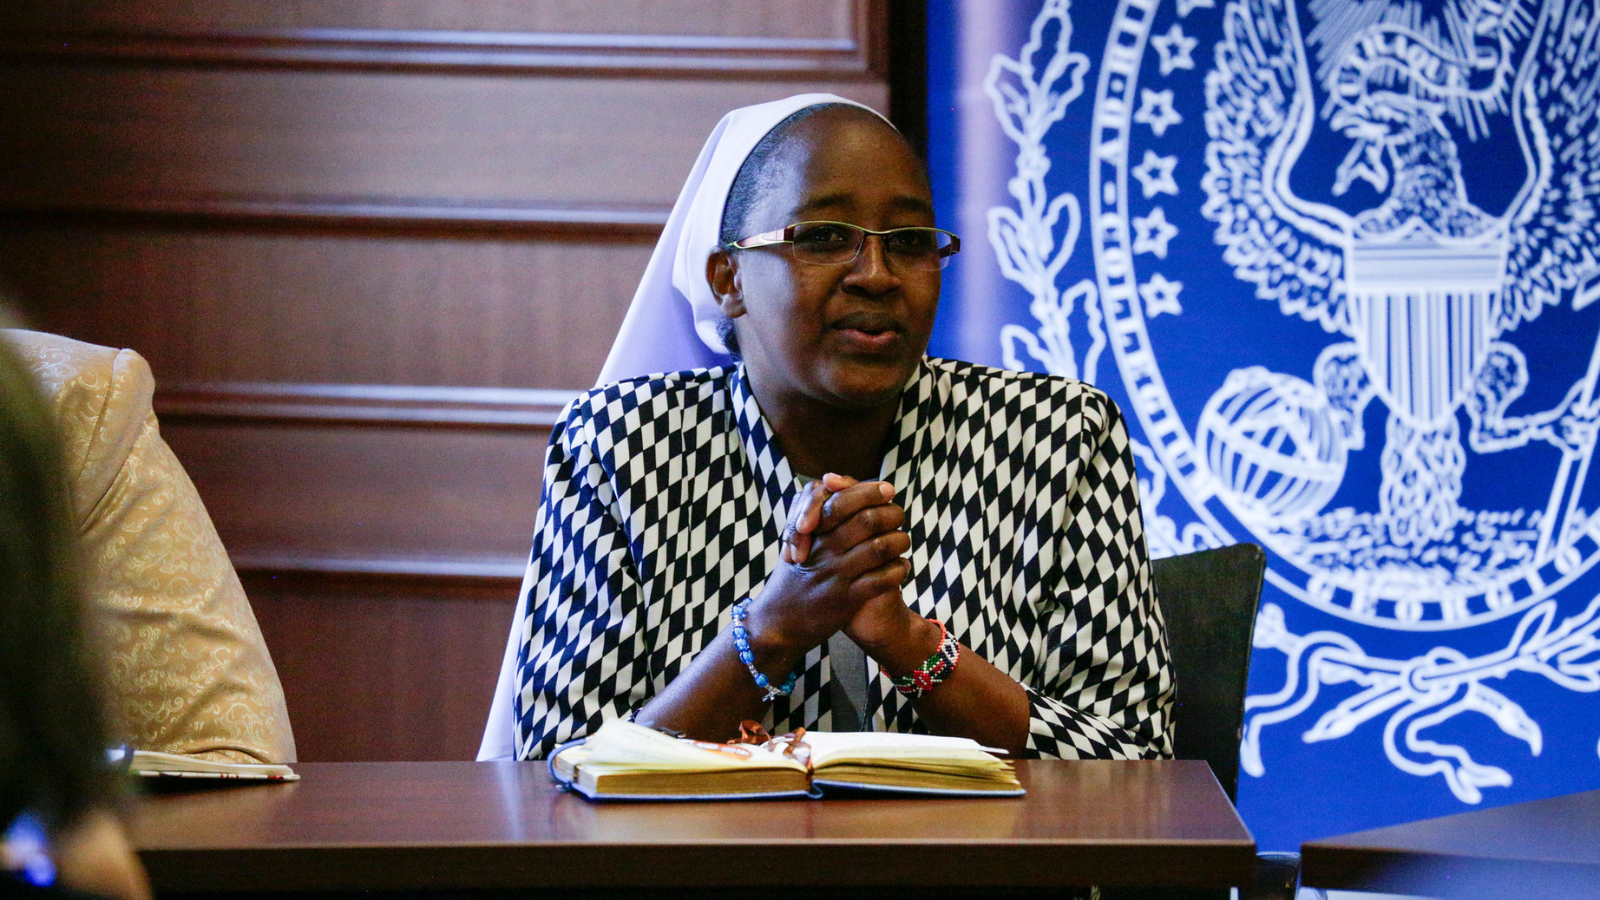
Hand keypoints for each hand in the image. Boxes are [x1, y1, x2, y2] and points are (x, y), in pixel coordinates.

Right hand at [745, 476, 909, 668]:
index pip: (841, 501)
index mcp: (810, 533)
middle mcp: (822, 551)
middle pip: (866, 520)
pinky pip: (883, 579)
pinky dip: (899, 569)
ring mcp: (835, 575)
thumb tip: (834, 477)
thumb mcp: (796, 539)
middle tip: (898, 514)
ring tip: (902, 540)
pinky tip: (901, 567)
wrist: (778, 623)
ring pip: (880, 547)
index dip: (869, 491)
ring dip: (899, 540)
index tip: (887, 489)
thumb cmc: (793, 576)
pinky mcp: (846, 601)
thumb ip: (814, 509)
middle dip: (891, 513)